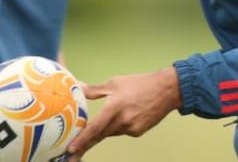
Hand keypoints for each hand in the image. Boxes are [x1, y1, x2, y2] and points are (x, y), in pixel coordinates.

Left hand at [67, 67, 181, 159]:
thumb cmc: (140, 83)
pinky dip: (120, 126)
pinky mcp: (138, 131)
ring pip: (111, 132)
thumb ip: (95, 90)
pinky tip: (128, 114)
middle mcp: (122, 120)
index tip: (70, 149)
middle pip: (100, 135)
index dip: (82, 139)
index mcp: (115, 107)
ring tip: (115, 114)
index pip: (94, 127)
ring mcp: (131, 128)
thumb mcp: (115, 83)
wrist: (167, 90)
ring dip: (106, 129)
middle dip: (86, 144)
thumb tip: (78, 88)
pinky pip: (122, 131)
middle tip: (72, 156)